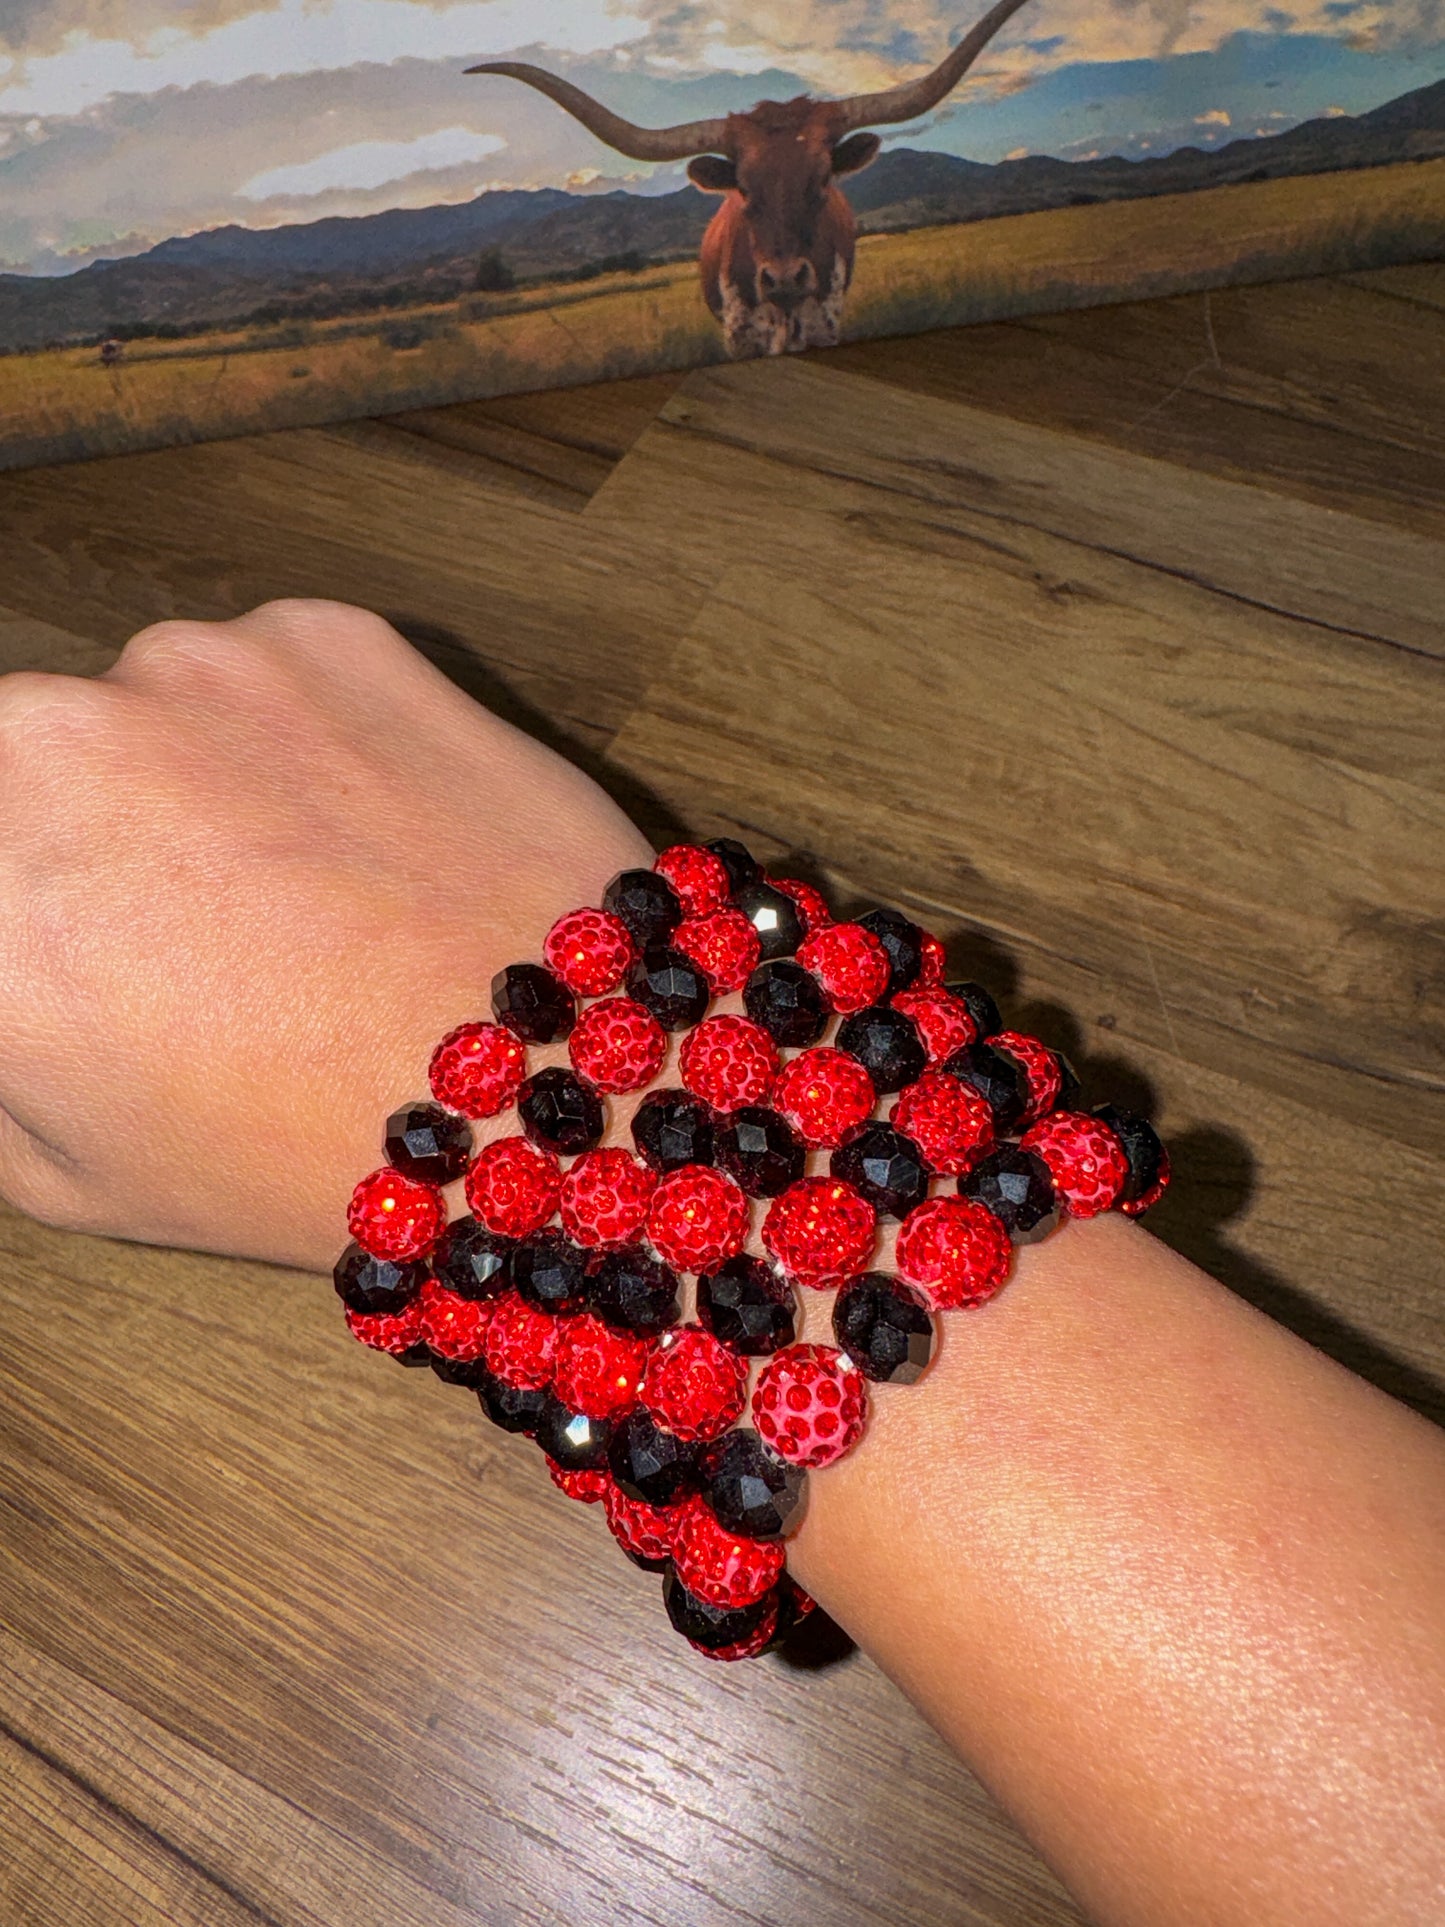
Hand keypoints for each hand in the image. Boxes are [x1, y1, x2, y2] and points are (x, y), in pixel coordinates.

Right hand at [0, 599, 651, 1272]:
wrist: (549, 1084)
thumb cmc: (312, 1151)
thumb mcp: (72, 1170)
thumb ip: (3, 1054)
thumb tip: (21, 972)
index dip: (39, 911)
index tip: (82, 941)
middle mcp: (42, 747)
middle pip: (30, 768)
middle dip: (85, 839)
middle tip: (179, 927)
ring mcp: (188, 668)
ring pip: (148, 711)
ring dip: (189, 777)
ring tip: (299, 893)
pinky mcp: (319, 632)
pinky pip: (270, 675)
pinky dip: (301, 737)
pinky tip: (366, 838)